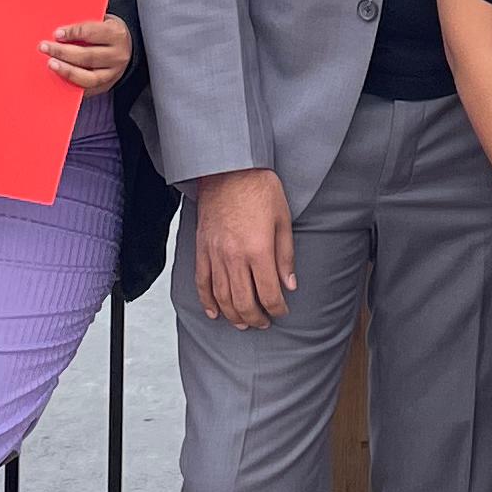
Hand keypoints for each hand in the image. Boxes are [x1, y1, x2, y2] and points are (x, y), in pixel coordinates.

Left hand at [41, 13, 131, 94]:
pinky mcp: (106, 86)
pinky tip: (59, 78)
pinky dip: (72, 84)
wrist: (126, 49)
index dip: (73, 33)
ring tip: (51, 64)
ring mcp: (113, 74)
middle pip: (88, 56)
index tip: (56, 34)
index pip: (92, 33)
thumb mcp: (102, 21)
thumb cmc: (106, 32)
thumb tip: (59, 29)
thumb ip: (84, 24)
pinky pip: (87, 90)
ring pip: (88, 77)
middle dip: (63, 52)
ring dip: (66, 71)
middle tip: (44, 47)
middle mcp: (117, 55)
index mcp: (116, 34)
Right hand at [191, 167, 295, 326]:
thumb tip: (289, 285)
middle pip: (244, 301)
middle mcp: (234, 256)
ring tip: (244, 323)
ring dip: (233, 315)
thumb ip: (285, 256)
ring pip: (222, 296)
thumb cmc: (259, 188)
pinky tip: (214, 312)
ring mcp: (215, 253)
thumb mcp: (283, 220)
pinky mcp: (202, 248)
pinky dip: (207, 300)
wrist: (228, 168)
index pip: (269, 293)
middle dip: (256, 318)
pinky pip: (202, 281)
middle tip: (264, 323)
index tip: (282, 311)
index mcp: (258, 250)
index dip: (278, 308)